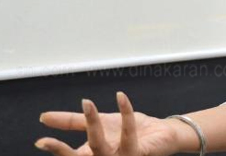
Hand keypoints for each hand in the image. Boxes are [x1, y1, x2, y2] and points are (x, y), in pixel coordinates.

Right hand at [36, 92, 179, 155]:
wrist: (162, 132)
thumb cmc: (131, 130)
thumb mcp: (100, 122)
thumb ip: (73, 121)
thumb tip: (44, 117)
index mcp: (94, 153)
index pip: (71, 155)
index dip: (56, 149)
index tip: (40, 141)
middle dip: (62, 152)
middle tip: (45, 141)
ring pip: (101, 147)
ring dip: (92, 124)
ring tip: (86, 103)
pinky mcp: (138, 152)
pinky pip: (128, 133)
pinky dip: (125, 112)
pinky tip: (120, 97)